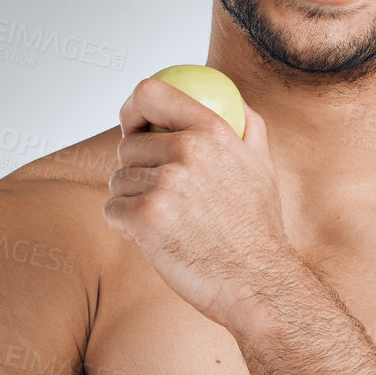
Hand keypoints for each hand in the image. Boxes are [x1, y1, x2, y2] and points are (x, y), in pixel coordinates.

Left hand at [104, 76, 299, 326]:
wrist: (259, 283)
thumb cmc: (258, 230)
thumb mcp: (263, 167)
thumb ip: (248, 128)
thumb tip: (234, 100)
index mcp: (212, 131)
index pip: (151, 92)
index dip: (132, 107)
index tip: (134, 126)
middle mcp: (186, 151)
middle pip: (128, 146)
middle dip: (137, 171)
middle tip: (164, 199)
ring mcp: (164, 184)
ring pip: (118, 181)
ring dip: (133, 203)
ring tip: (169, 224)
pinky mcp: (145, 217)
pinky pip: (112, 210)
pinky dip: (126, 228)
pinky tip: (157, 240)